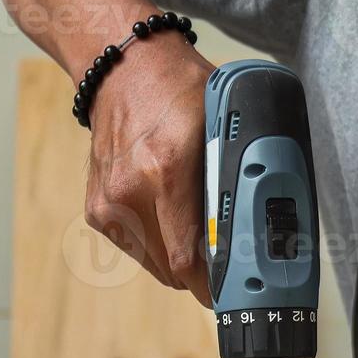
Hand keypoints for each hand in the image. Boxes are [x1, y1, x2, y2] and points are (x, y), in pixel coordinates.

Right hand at [83, 32, 217, 304]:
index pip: (188, 255)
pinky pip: (136, 247)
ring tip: (198, 232)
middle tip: (227, 263)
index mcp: (167, 169)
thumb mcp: (224, 123)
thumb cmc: (181, 91)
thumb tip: (260, 222)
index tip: (235, 290)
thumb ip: (235, 173)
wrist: (123, 67)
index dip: (215, 283)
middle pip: (172, 269)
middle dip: (203, 273)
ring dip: (179, 259)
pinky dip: (157, 243)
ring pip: (155, 264)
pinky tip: (168, 215)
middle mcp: (131, 190)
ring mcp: (108, 202)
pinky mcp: (97, 209)